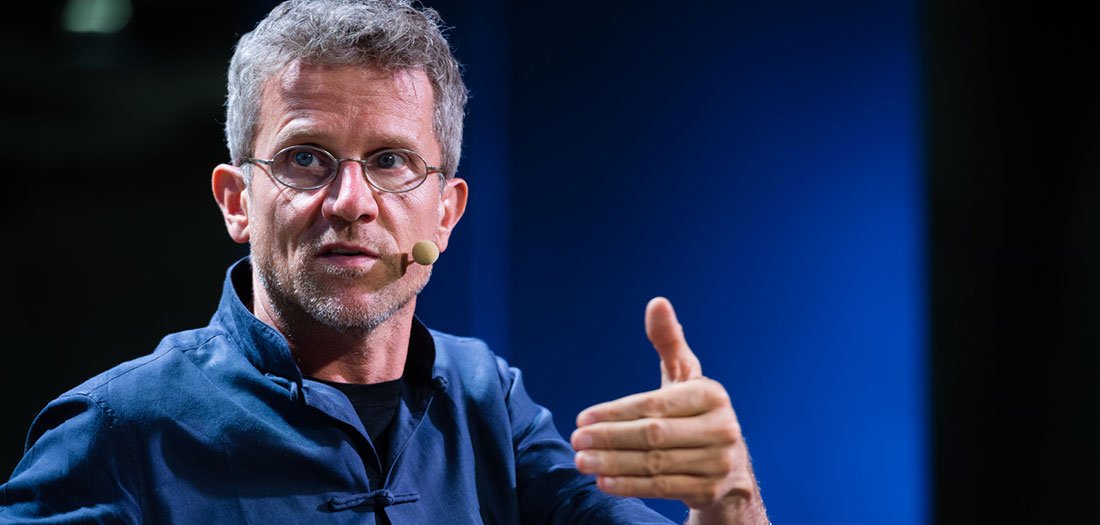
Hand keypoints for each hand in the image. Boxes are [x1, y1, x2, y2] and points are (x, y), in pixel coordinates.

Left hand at [571, 298, 761, 515]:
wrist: (730, 465)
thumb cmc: (696, 412)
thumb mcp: (685, 376)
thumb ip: (669, 341)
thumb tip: (656, 302)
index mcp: (712, 395)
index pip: (655, 404)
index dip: (616, 412)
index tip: (582, 418)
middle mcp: (721, 428)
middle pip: (654, 435)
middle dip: (610, 438)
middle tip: (576, 440)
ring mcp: (718, 462)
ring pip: (655, 464)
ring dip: (613, 464)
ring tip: (581, 461)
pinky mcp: (708, 490)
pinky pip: (662, 488)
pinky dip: (630, 485)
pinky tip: (602, 482)